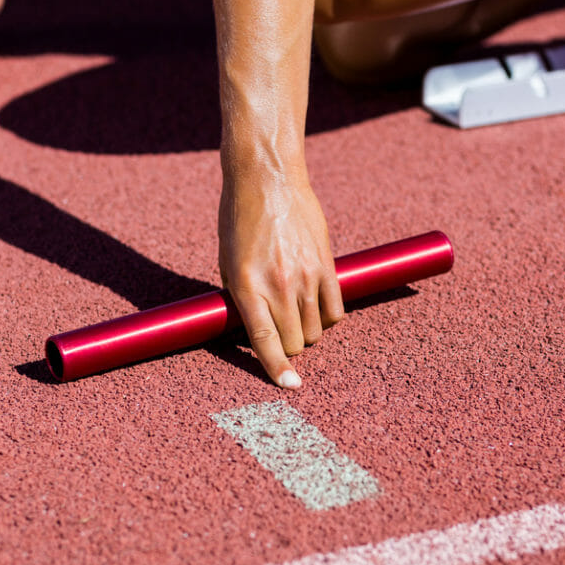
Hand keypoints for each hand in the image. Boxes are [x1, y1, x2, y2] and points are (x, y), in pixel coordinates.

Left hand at [219, 176, 343, 388]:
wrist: (267, 179)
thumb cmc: (239, 219)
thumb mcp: (228, 262)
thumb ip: (242, 298)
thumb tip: (254, 331)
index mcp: (247, 285)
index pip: (265, 340)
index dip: (276, 368)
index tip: (289, 385)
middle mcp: (279, 284)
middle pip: (296, 342)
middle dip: (288, 346)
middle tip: (280, 330)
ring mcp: (306, 275)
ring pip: (317, 330)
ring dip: (307, 331)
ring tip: (296, 313)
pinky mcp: (327, 264)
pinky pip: (336, 310)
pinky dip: (328, 318)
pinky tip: (316, 307)